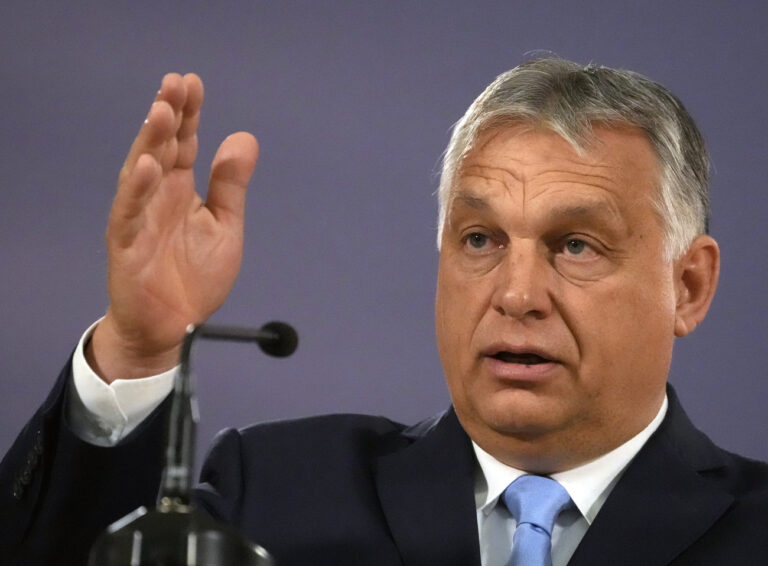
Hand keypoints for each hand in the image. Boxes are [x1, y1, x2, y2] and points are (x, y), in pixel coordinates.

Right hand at [86, 73, 258, 382]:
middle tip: (176, 83)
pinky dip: (136, 189)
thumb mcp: (225, 227)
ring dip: (150, 141)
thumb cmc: (195, 277)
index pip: (185, 143)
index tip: (193, 82)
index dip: (188, 114)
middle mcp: (157, 196)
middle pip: (162, 148)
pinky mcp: (126, 244)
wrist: (174, 326)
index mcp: (181, 189)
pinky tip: (147, 166)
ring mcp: (139, 217)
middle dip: (168, 115)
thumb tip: (244, 136)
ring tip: (161, 111)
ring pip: (140, 171)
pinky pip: (129, 213)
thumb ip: (231, 186)